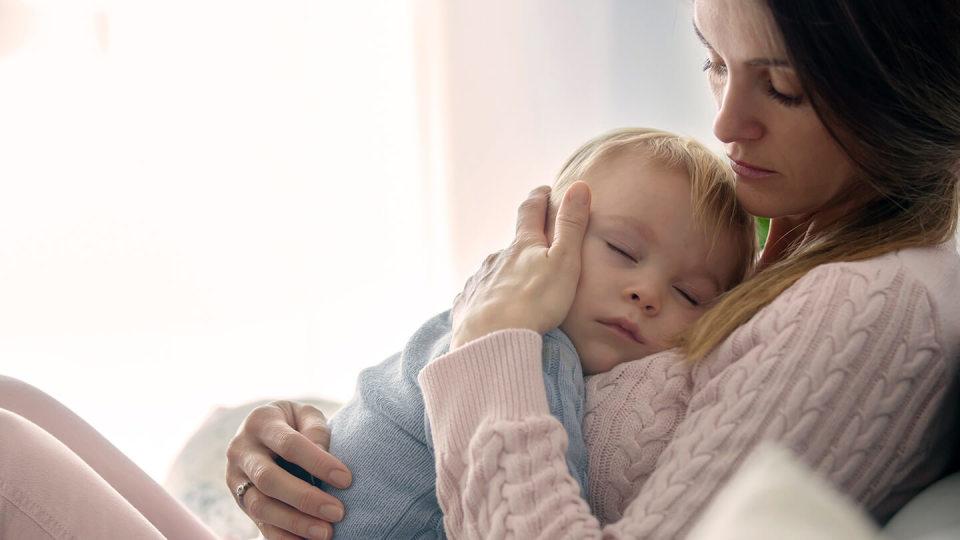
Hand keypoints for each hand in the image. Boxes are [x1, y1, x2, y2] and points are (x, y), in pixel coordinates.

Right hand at [226, 400, 351, 539]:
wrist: (263, 432)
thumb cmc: (294, 423)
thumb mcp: (305, 414)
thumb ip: (315, 430)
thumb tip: (325, 457)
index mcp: (261, 422)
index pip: (289, 445)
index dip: (318, 463)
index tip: (346, 479)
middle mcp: (241, 450)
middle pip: (269, 479)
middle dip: (305, 499)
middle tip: (337, 512)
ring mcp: (236, 478)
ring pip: (260, 506)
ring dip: (294, 523)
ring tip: (325, 533)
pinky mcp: (239, 500)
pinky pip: (258, 523)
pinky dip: (282, 537)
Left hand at [450, 182, 590, 349]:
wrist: (491, 339)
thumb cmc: (535, 302)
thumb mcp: (564, 262)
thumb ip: (571, 226)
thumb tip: (579, 186)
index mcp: (522, 246)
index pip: (531, 211)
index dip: (539, 198)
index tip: (544, 191)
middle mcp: (497, 258)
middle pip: (511, 245)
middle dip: (522, 245)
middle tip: (535, 248)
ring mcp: (479, 281)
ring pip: (493, 271)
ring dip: (504, 274)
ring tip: (516, 287)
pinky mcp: (467, 304)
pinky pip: (477, 297)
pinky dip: (487, 298)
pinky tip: (490, 309)